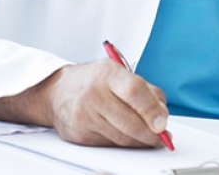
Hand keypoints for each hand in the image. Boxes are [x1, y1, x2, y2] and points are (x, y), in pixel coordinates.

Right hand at [0, 60, 169, 146]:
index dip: (151, 110)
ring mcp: (85, 116)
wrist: (56, 92)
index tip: (163, 123)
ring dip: (139, 141)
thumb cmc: (93, 82)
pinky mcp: (79, 135)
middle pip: (130, 121)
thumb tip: (162, 113)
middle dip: (151, 134)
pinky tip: (126, 136)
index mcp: (108, 74)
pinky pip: (110, 145)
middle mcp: (94, 94)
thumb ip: (145, 90)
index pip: (134, 91)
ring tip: (149, 137)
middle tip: (162, 137)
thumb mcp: (119, 73)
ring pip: (121, 138)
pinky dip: (123, 144)